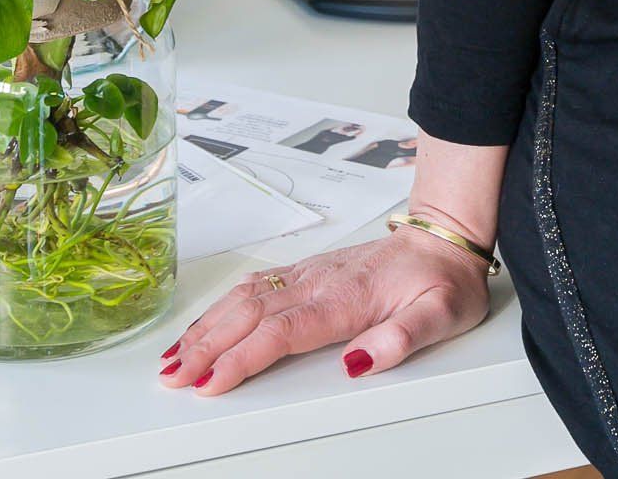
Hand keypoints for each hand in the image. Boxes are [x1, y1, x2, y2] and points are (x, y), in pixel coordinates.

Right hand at [156, 223, 491, 394]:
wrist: (444, 236)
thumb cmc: (444, 279)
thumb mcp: (442, 315)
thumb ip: (403, 339)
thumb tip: (358, 362)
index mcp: (347, 297)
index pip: (282, 330)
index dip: (242, 358)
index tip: (210, 382)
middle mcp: (321, 281)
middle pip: (251, 313)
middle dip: (207, 347)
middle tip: (173, 379)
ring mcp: (311, 272)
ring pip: (246, 297)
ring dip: (207, 326)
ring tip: (174, 357)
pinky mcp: (308, 269)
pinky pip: (255, 284)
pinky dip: (222, 306)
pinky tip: (205, 323)